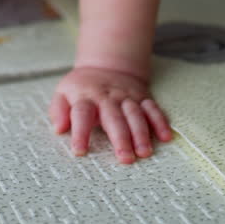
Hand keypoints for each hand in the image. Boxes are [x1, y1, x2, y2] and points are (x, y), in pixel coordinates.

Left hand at [49, 66, 171, 163]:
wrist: (107, 64)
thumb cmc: (83, 86)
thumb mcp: (63, 92)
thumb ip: (58, 110)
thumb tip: (59, 129)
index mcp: (85, 97)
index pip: (81, 114)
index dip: (80, 132)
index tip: (79, 151)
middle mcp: (108, 97)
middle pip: (114, 118)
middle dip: (120, 138)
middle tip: (125, 159)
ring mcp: (127, 97)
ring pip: (135, 114)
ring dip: (141, 133)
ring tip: (144, 153)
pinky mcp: (142, 97)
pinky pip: (153, 109)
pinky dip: (160, 122)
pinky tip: (165, 137)